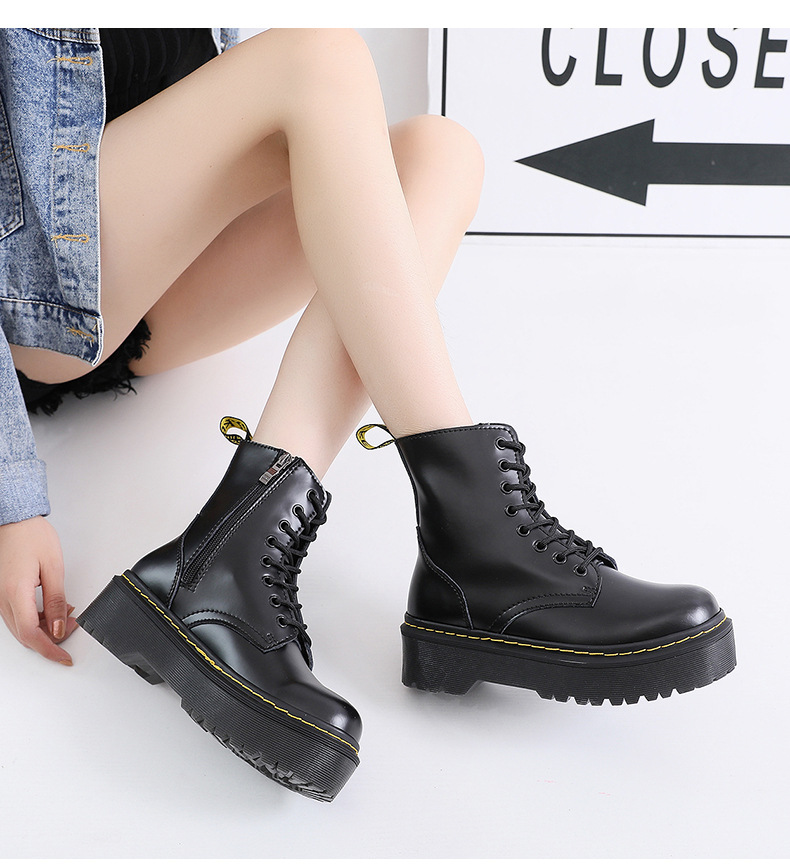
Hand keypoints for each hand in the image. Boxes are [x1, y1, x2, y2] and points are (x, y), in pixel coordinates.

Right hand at [0, 516, 77, 664]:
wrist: (14, 520)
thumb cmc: (32, 536)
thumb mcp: (53, 567)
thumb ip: (56, 600)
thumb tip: (60, 626)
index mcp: (15, 593)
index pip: (32, 635)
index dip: (50, 650)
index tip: (64, 658)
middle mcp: (3, 599)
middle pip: (25, 635)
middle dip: (50, 640)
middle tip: (72, 630)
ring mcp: (0, 597)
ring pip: (21, 627)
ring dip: (44, 629)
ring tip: (66, 615)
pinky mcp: (3, 593)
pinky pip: (18, 616)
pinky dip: (36, 619)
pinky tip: (53, 609)